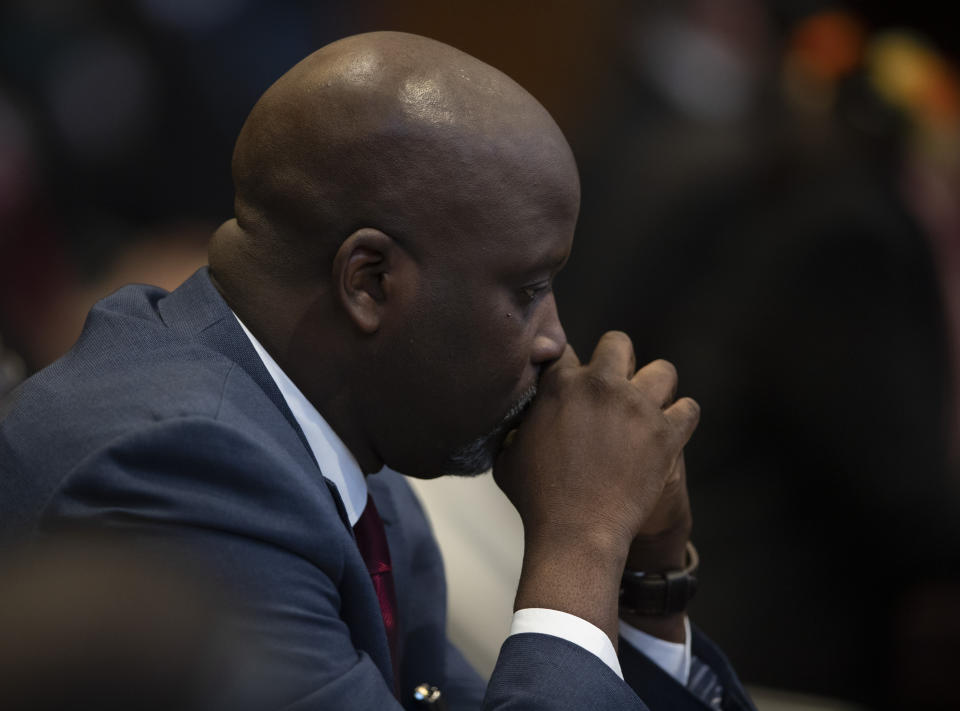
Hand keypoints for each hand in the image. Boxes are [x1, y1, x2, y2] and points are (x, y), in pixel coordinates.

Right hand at [493, 332, 698, 643]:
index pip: (566, 352)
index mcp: (559, 385)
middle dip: (618, 361)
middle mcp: (600, 385)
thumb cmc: (537, 501)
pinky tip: (671, 432)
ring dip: (657, 387)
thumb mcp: (507, 460)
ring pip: (664, 371)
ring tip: (650, 408)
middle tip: (617, 390)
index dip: (570, 368)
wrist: (576, 533)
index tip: (575, 386)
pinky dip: (682, 419)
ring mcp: (637, 406)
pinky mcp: (666, 433)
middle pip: (618, 343)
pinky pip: (689, 409)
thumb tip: (514, 428)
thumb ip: (513, 432)